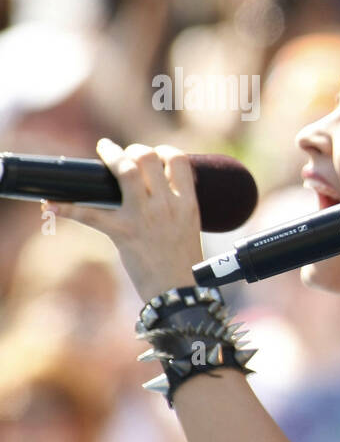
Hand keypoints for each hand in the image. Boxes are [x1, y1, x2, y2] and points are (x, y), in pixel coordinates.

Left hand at [45, 138, 205, 301]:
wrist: (178, 291)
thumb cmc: (182, 261)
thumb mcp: (188, 226)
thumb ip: (173, 204)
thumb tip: (149, 188)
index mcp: (188, 203)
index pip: (180, 160)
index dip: (164, 152)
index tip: (155, 156)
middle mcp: (168, 205)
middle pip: (149, 158)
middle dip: (134, 150)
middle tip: (124, 156)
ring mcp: (145, 217)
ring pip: (126, 171)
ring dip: (111, 156)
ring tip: (103, 151)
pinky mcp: (123, 232)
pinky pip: (90, 214)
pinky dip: (67, 208)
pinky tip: (50, 205)